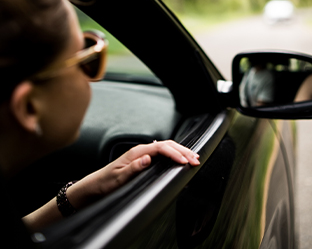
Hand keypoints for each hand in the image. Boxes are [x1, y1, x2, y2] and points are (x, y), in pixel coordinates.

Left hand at [67, 140, 199, 208]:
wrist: (96, 185)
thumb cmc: (106, 183)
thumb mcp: (118, 178)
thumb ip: (133, 168)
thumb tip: (147, 159)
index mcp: (137, 152)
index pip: (161, 147)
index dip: (174, 153)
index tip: (184, 161)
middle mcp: (141, 150)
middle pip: (167, 145)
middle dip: (183, 151)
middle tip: (196, 159)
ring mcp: (144, 154)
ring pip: (167, 148)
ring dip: (181, 152)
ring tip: (194, 157)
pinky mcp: (145, 159)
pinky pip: (164, 153)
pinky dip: (175, 154)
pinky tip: (181, 158)